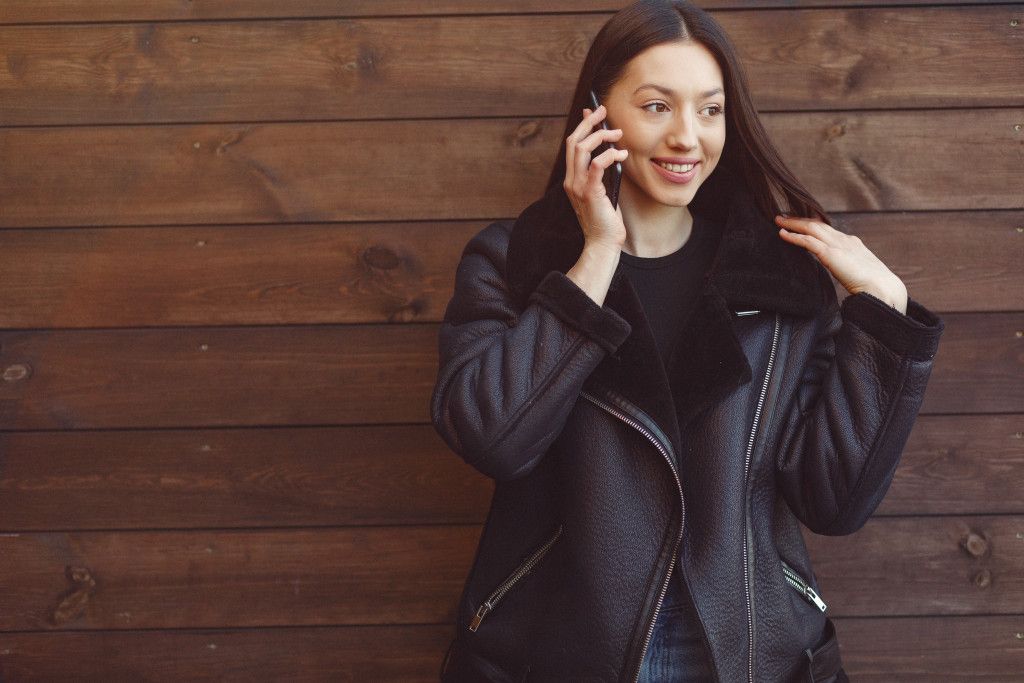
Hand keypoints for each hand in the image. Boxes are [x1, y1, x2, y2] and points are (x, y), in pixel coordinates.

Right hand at [563, 105, 628, 249]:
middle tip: (603, 111)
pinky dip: (609, 155)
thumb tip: (609, 152)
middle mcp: (571, 181)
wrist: (603, 243)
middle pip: (573, 141)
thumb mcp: (602, 190)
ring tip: (617, 134)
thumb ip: (602, 172)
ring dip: (600, 136)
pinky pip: (596, 165)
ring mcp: (578, 186)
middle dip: (588, 122)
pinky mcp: (590, 192)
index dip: (582, 126)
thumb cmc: (605, 219)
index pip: (572, 145)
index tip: (593, 112)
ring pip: (581, 149)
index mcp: (572, 179)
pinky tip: (621, 154)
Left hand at [775, 215, 907, 313]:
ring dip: (793, 223)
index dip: (812, 224)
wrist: (883, 289)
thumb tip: (841, 275)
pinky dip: (794, 236)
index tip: (800, 222)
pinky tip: (782, 234)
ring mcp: (838, 245)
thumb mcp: (858, 273)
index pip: (828, 229)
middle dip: (800, 219)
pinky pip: (807, 241)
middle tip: (783, 216)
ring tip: (778, 220)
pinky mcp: (831, 253)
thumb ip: (847, 269)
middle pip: (818, 224)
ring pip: (811, 228)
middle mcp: (844, 240)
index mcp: (852, 243)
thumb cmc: (873, 287)